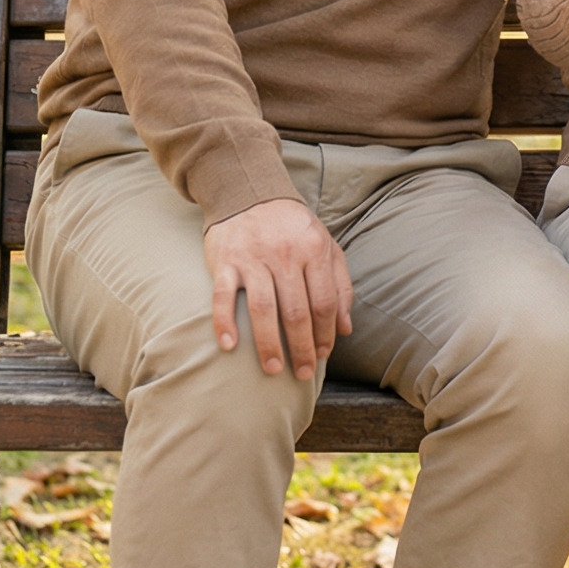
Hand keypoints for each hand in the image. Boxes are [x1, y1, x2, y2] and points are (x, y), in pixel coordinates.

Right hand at [203, 198, 352, 379]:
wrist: (249, 194)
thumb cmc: (293, 228)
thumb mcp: (326, 246)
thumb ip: (340, 285)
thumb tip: (345, 329)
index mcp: (315, 251)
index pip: (324, 302)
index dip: (325, 334)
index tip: (324, 355)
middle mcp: (286, 255)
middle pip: (297, 311)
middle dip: (302, 347)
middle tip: (303, 374)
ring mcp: (254, 258)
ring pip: (264, 309)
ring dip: (269, 344)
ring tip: (274, 369)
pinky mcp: (225, 262)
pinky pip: (223, 296)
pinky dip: (225, 322)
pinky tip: (229, 346)